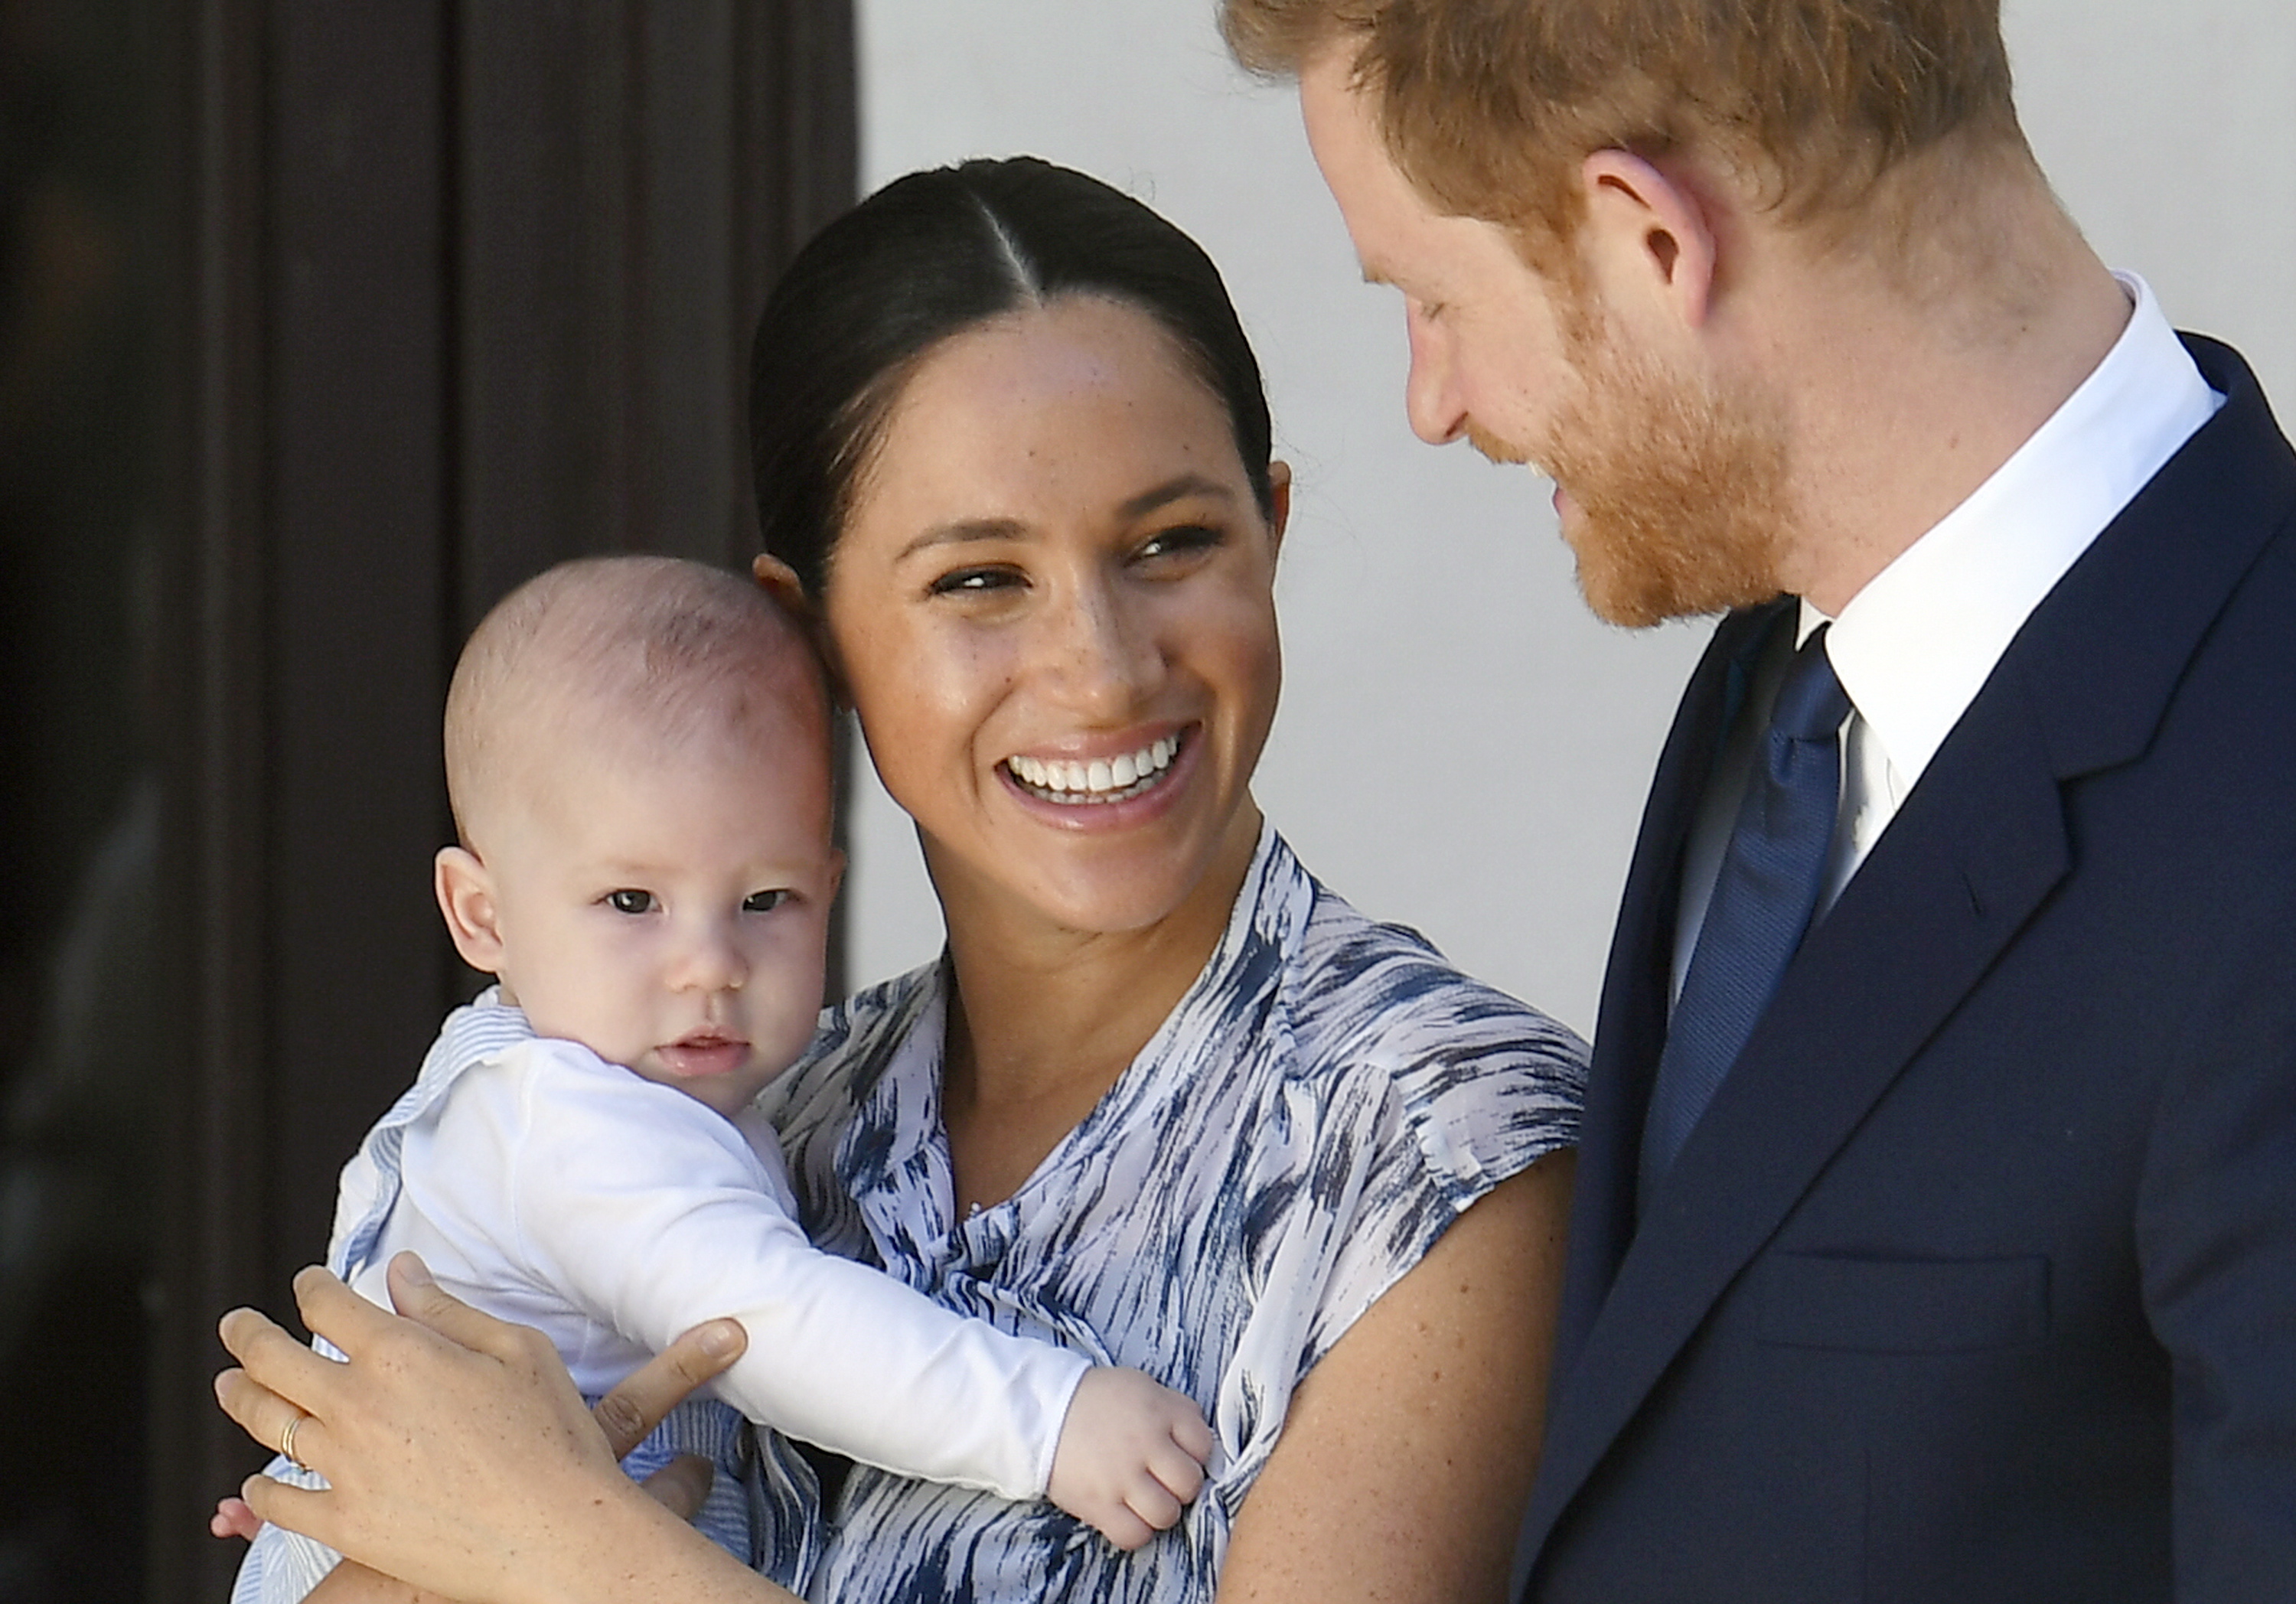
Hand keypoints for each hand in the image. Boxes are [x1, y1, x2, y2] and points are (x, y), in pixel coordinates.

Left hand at [213, 1253, 746, 1602]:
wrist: (559, 1533)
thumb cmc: (552, 1438)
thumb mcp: (517, 1349)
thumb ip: (447, 1310)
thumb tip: (402, 1272)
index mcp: (400, 1353)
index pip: (327, 1304)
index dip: (310, 1286)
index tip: (306, 1283)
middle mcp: (357, 1405)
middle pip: (271, 1358)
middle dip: (246, 1333)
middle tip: (236, 1325)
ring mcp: (344, 1468)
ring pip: (265, 1423)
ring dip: (239, 1397)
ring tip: (230, 1385)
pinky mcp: (345, 1524)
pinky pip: (280, 1504)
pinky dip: (260, 1491)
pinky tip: (257, 1482)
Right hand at [1045, 1366, 1213, 1549]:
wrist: (1040, 1410)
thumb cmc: (1095, 1398)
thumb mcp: (1141, 1386)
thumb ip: (1174, 1409)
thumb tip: (1200, 1441)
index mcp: (1160, 1412)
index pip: (1204, 1445)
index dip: (1196, 1455)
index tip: (1179, 1456)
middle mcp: (1145, 1445)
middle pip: (1189, 1484)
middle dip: (1181, 1486)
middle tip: (1163, 1480)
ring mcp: (1122, 1478)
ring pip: (1167, 1514)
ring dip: (1160, 1510)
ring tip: (1145, 1499)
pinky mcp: (1098, 1505)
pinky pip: (1134, 1535)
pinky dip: (1136, 1531)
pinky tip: (1127, 1515)